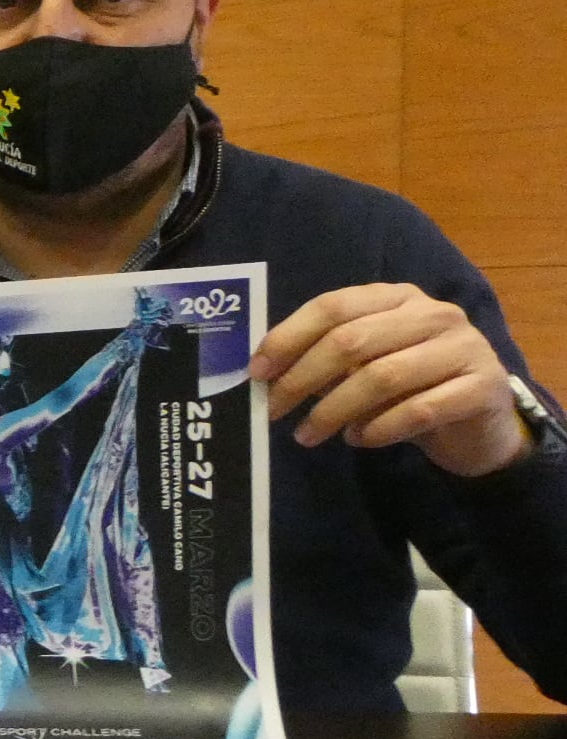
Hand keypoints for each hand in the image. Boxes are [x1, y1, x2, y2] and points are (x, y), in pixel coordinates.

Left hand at [251, 283, 530, 477]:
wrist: (481, 424)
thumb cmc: (412, 389)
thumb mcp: (366, 367)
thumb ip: (326, 362)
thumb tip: (266, 375)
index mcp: (398, 298)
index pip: (333, 306)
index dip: (288, 337)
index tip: (257, 372)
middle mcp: (434, 314)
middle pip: (351, 341)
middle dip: (302, 379)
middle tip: (273, 411)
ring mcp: (464, 348)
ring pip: (382, 376)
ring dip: (333, 411)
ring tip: (307, 435)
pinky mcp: (482, 387)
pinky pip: (419, 409)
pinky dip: (379, 428)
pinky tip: (359, 439)